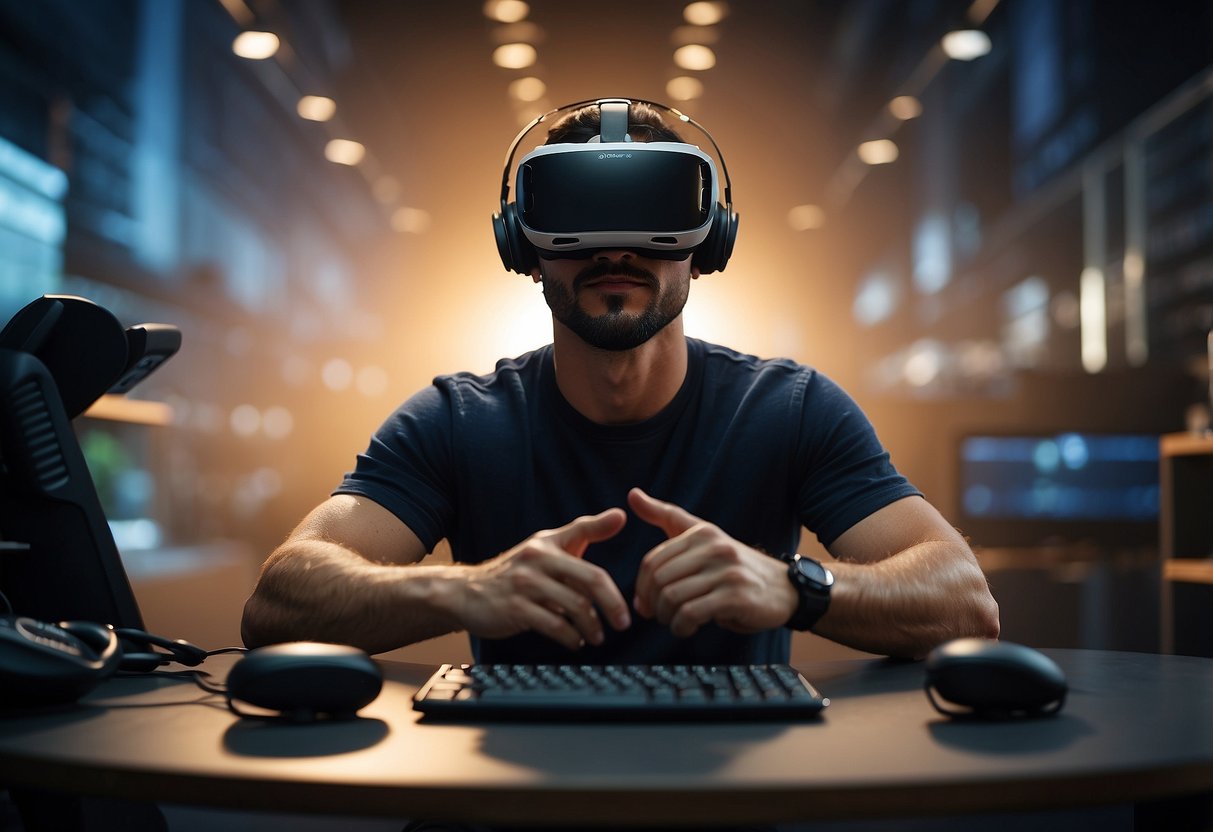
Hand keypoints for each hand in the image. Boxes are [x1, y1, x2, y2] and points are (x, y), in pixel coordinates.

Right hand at [457, 509, 631, 649]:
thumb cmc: (517, 571)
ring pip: (575, 607)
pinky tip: (574, 641)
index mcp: (547, 544)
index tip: (626, 580)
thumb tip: (621, 515)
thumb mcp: (547, 546)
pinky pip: (554, 625)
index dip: (607, 554)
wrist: (466, 592)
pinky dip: (570, 637)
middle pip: (590, 581)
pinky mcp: (514, 608)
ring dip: (591, 626)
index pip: (586, 544)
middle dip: (612, 605)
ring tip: (596, 636)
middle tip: (622, 624)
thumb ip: (584, 532)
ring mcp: (525, 584)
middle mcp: (537, 560)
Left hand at [630, 488, 796, 637]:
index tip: (645, 603)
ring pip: (673, 598)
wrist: (784, 589)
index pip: (652, 562)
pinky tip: (687, 628)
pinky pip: (691, 613)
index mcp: (701, 533)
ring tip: (675, 622)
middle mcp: (714, 548)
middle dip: (652, 605)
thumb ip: (667, 517)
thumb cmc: (734, 567)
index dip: (642, 588)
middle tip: (659, 615)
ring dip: (667, 618)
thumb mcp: (703, 536)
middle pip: (659, 580)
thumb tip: (632, 494)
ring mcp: (726, 571)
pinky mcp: (736, 596)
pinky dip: (682, 626)